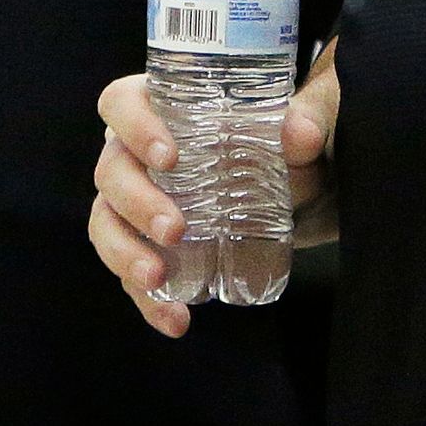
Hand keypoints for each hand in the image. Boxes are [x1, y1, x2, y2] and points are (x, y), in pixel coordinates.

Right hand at [90, 43, 338, 337]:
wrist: (318, 187)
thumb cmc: (298, 135)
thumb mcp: (314, 118)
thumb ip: (311, 117)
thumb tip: (299, 134)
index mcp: (164, 105)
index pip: (122, 103)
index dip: (134, 127)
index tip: (169, 158)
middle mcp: (140, 152)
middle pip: (112, 170)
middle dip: (136, 202)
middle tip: (175, 230)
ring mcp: (142, 202)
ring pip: (106, 222)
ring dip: (124, 252)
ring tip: (157, 278)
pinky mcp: (156, 247)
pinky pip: (133, 273)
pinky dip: (148, 301)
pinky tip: (175, 321)